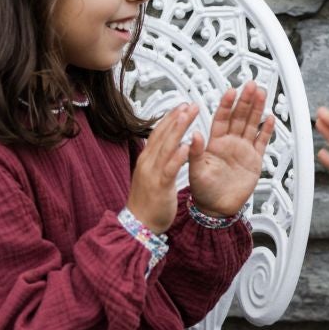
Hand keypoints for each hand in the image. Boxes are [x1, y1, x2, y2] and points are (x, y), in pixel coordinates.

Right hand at [128, 103, 197, 231]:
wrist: (139, 225)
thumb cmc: (146, 203)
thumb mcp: (149, 176)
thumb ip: (156, 160)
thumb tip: (164, 147)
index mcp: (146, 159)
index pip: (157, 133)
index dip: (169, 118)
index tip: (181, 106)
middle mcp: (147, 162)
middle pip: (162, 134)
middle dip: (176, 118)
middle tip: (189, 104)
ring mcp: (152, 173)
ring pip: (166, 146)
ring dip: (178, 129)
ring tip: (188, 115)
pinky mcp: (160, 186)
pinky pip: (170, 168)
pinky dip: (177, 156)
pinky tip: (186, 146)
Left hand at [186, 82, 272, 217]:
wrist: (216, 209)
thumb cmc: (202, 191)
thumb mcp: (195, 171)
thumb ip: (194, 152)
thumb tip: (194, 134)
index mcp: (214, 143)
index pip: (222, 118)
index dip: (227, 105)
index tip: (231, 91)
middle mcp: (230, 143)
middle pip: (239, 117)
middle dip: (245, 101)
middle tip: (251, 85)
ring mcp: (243, 150)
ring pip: (251, 125)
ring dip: (257, 109)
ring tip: (261, 93)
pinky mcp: (254, 161)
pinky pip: (261, 142)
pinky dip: (266, 131)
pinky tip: (270, 119)